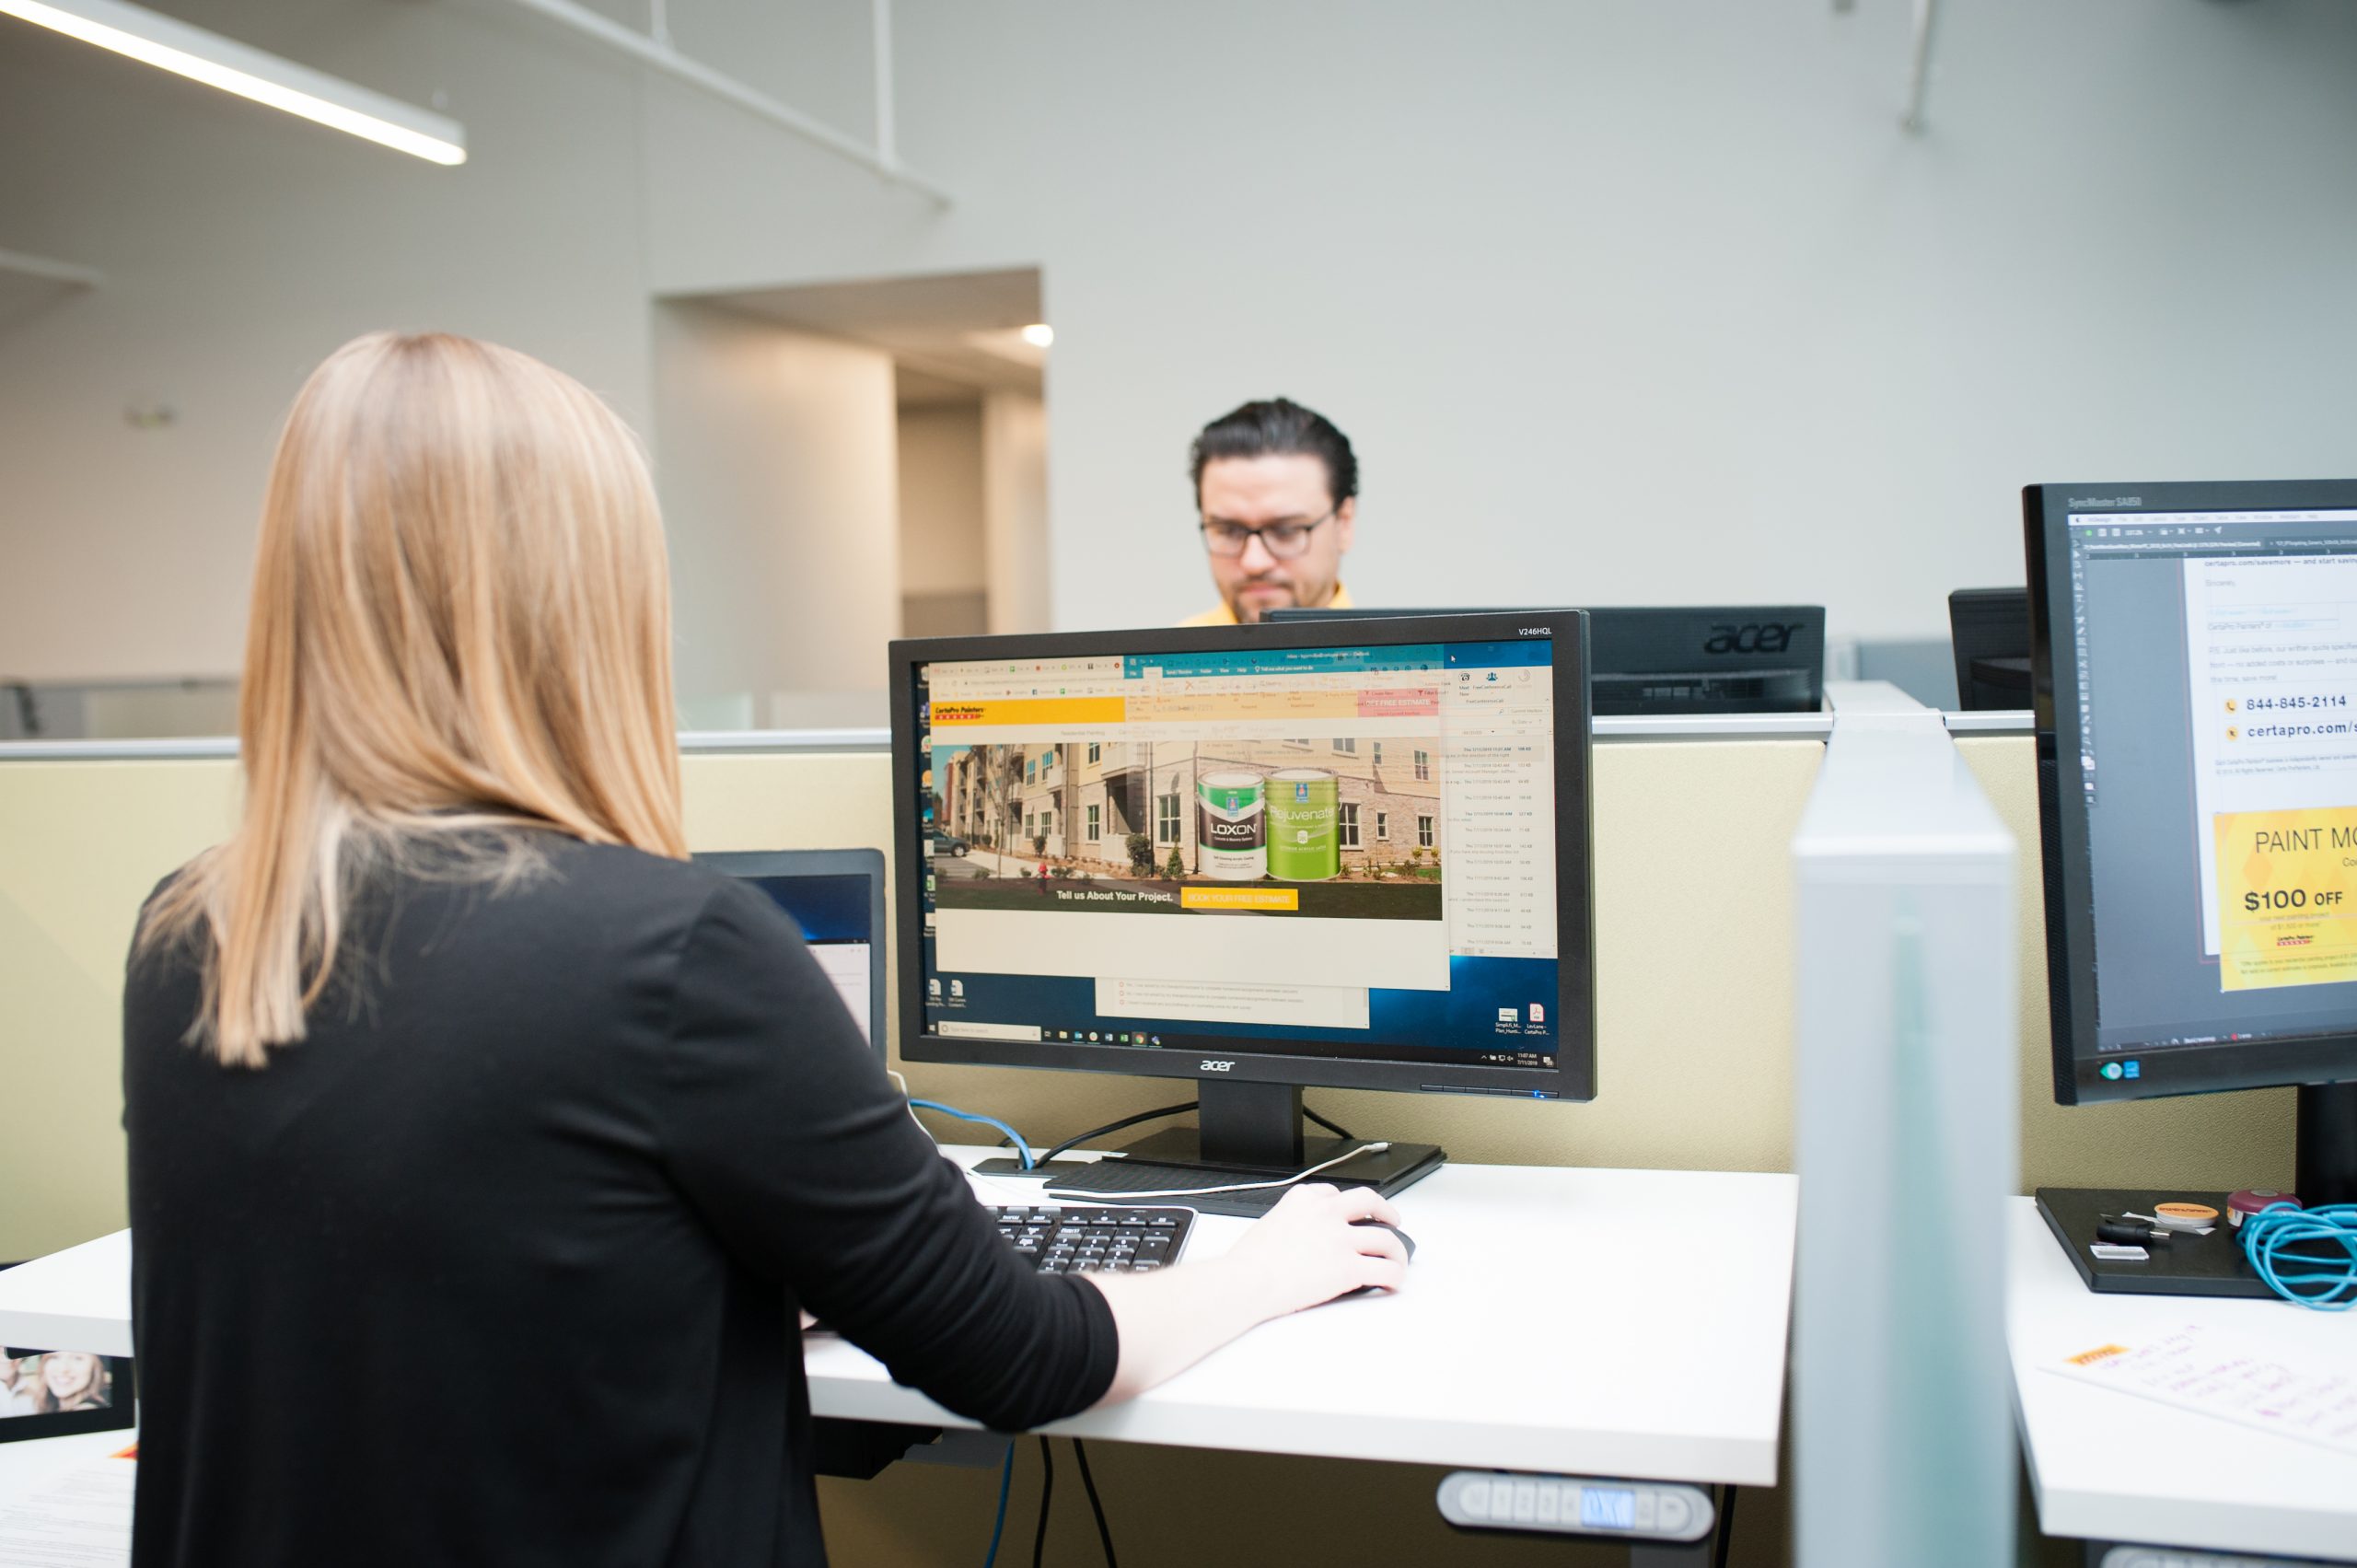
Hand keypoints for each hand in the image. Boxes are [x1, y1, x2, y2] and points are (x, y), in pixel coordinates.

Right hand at [1217, 1183, 1409, 1315]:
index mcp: (1303, 1199)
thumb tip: (1298, 1242)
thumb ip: (1289, 1224)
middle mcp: (1326, 1213)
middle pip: (1369, 1201)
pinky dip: (1395, 1277)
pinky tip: (1392, 1283)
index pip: (1334, 1194)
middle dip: (1385, 1210)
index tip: (1351, 1214)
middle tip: (1392, 1220)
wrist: (1245, 1281)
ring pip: (1386, 1239)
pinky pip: (1385, 1270)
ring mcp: (1341, 1238)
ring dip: (1396, 1250)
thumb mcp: (1267, 1224)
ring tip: (1397, 1261)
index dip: (1347, 1206)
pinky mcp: (1349, 1267)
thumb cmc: (1247, 1263)